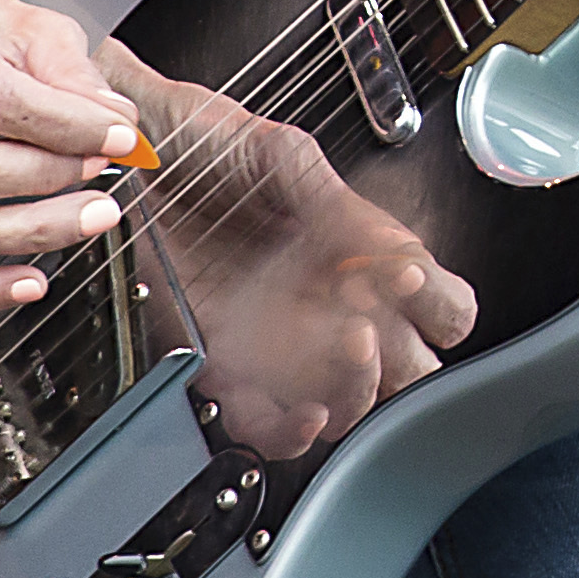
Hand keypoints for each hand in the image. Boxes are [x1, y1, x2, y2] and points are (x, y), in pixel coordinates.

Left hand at [108, 48, 477, 461]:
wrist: (135, 158)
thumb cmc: (210, 144)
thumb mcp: (281, 155)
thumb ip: (335, 202)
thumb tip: (393, 251)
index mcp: (363, 256)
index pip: (443, 307)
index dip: (443, 307)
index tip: (415, 282)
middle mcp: (330, 307)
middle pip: (406, 370)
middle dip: (406, 364)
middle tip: (372, 326)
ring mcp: (281, 342)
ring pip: (345, 406)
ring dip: (354, 394)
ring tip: (345, 350)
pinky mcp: (222, 363)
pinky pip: (264, 424)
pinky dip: (288, 433)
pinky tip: (300, 412)